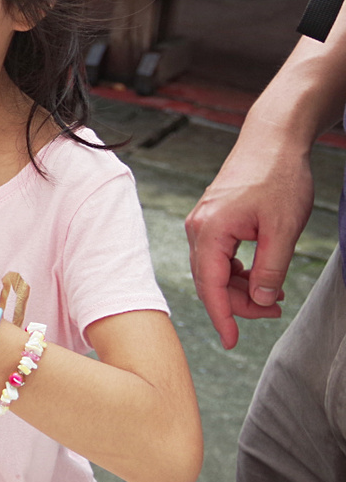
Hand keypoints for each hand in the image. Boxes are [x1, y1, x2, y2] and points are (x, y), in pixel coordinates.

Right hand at [185, 130, 306, 348]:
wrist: (273, 139)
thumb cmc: (279, 176)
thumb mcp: (283, 229)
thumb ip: (269, 268)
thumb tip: (259, 299)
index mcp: (210, 231)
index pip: (210, 286)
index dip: (222, 317)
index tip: (232, 342)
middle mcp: (198, 228)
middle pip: (209, 281)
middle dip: (239, 302)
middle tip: (274, 309)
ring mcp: (202, 222)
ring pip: (213, 269)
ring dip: (239, 287)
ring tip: (273, 293)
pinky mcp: (212, 218)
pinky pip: (216, 255)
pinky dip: (235, 271)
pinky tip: (257, 273)